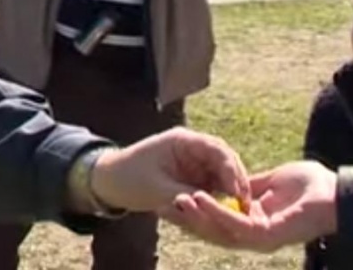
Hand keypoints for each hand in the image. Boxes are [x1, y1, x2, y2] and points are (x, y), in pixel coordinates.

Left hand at [90, 128, 249, 212]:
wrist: (108, 182)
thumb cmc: (128, 179)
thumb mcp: (157, 189)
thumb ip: (187, 195)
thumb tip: (215, 206)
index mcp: (183, 140)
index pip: (216, 150)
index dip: (231, 170)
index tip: (238, 193)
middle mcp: (193, 148)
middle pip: (225, 161)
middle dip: (235, 182)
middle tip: (244, 206)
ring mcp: (194, 161)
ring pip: (221, 175)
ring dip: (228, 192)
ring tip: (236, 212)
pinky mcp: (193, 175)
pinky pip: (212, 185)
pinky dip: (218, 198)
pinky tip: (223, 212)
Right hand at [164, 161, 337, 252]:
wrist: (335, 192)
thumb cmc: (310, 186)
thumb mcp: (269, 181)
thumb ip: (248, 184)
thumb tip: (229, 182)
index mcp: (252, 222)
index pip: (216, 221)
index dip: (195, 212)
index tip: (171, 197)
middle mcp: (252, 235)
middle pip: (212, 230)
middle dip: (187, 218)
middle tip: (161, 203)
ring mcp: (258, 238)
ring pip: (218, 230)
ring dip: (195, 214)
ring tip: (174, 198)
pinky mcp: (266, 235)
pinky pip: (234, 224)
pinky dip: (214, 211)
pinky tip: (198, 197)